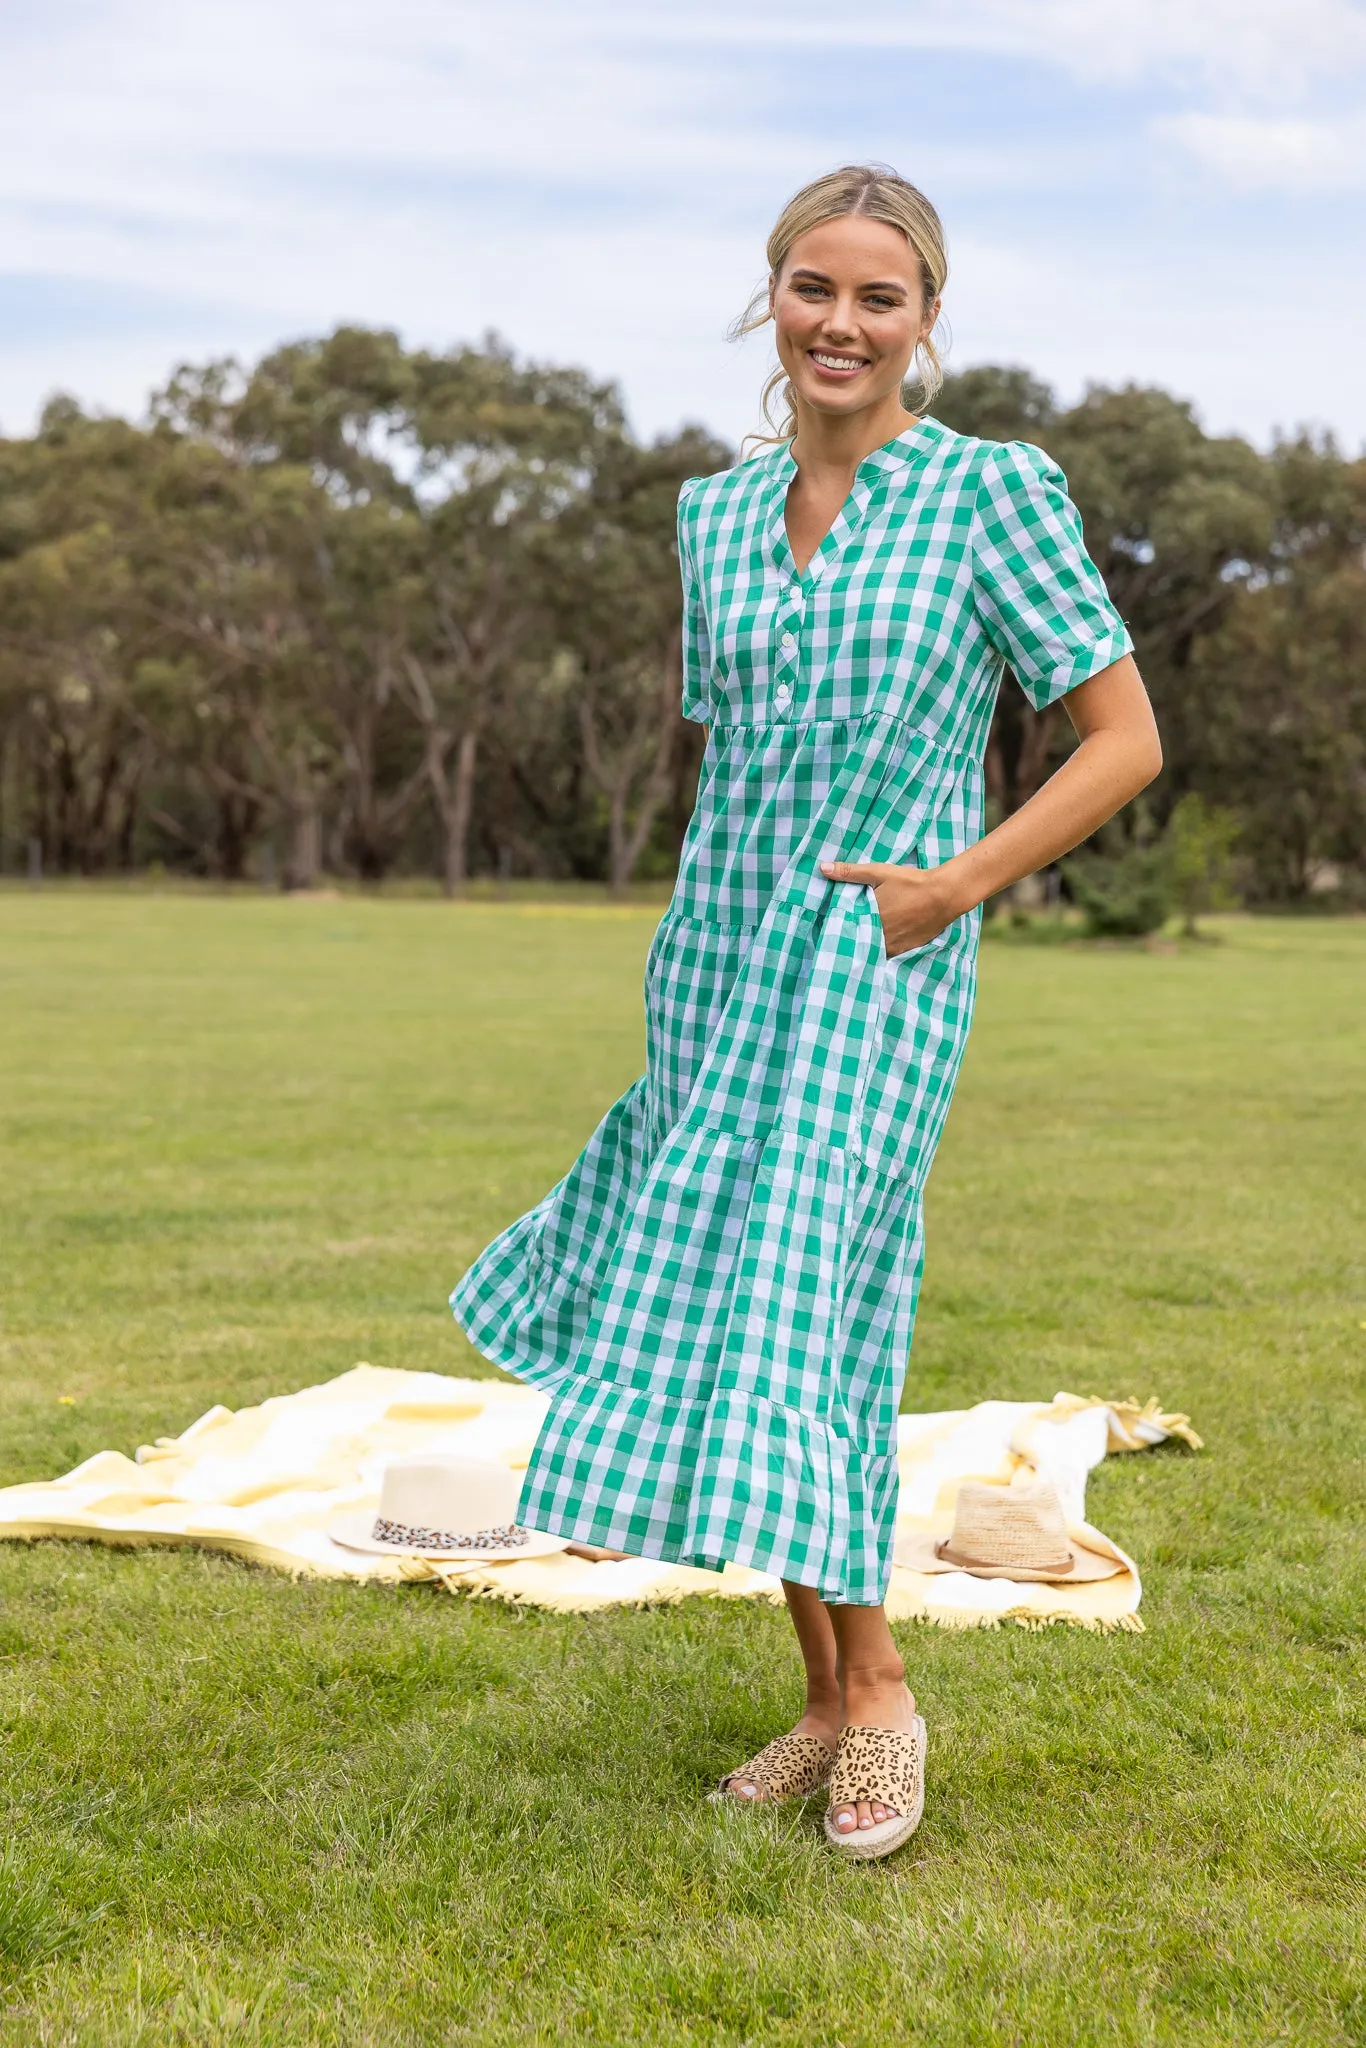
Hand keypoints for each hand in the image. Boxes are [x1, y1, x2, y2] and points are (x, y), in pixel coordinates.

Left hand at [820, 858, 965, 958]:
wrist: (944, 895)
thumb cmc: (910, 882)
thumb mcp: (878, 873)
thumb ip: (849, 872)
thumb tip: (822, 868)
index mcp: (869, 919)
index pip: (846, 931)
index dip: (838, 930)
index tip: (830, 929)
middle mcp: (880, 937)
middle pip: (859, 943)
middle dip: (852, 940)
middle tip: (843, 937)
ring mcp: (895, 946)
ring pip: (873, 951)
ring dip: (867, 947)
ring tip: (860, 942)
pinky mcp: (907, 949)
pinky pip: (889, 955)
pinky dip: (882, 951)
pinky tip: (878, 945)